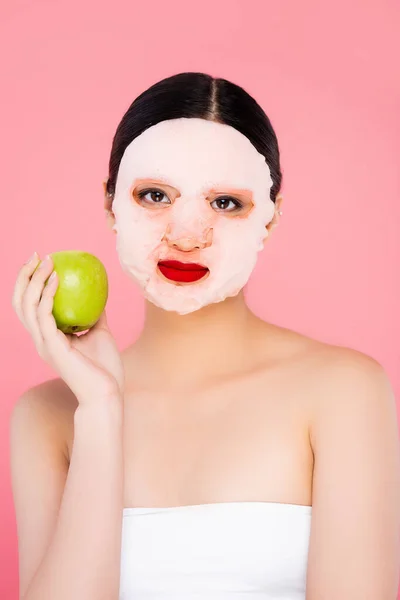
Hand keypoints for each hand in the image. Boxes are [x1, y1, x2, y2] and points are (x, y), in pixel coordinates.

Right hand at [12, 252, 123, 403]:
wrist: (108, 393)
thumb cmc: (105, 367)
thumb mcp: (100, 333)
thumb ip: (95, 315)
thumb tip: (99, 294)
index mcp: (48, 338)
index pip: (29, 306)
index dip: (29, 283)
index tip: (41, 261)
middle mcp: (40, 340)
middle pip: (20, 303)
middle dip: (24, 277)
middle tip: (36, 255)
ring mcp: (44, 344)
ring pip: (27, 306)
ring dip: (35, 280)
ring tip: (47, 261)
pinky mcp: (52, 347)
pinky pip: (44, 315)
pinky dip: (47, 294)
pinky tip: (58, 278)